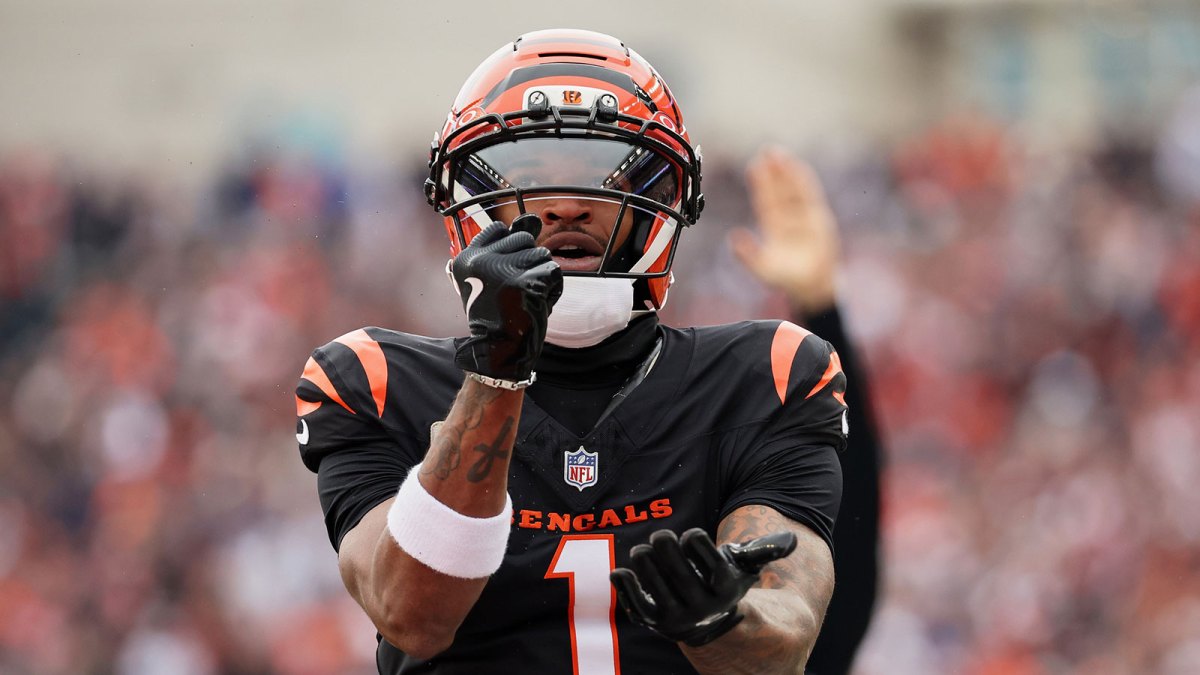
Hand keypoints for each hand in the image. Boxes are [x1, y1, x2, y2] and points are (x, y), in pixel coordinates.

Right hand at [450, 221, 562, 381]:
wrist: (498, 351)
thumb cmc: (498, 314)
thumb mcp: (494, 277)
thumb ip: (511, 245)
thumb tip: (531, 218)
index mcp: (466, 257)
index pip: (499, 229)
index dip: (510, 250)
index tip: (505, 275)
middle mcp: (481, 261)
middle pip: (523, 239)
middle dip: (528, 263)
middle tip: (516, 291)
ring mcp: (504, 271)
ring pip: (541, 254)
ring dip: (541, 276)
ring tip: (525, 298)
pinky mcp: (526, 283)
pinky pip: (553, 272)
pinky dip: (551, 290)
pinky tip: (535, 304)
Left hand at [610, 528, 797, 646]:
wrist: (715, 630)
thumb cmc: (727, 587)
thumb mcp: (746, 571)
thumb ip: (764, 551)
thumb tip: (791, 541)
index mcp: (726, 589)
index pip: (698, 545)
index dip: (693, 537)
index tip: (693, 541)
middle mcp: (702, 607)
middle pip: (673, 559)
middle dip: (664, 541)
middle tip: (662, 539)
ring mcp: (677, 618)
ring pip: (651, 575)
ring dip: (644, 557)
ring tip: (646, 553)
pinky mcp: (655, 625)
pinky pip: (634, 604)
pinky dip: (624, 585)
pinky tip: (621, 571)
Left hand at [730, 147, 840, 314]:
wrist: (813, 287)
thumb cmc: (788, 279)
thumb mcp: (763, 269)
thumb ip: (748, 255)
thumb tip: (733, 238)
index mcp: (775, 228)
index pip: (766, 201)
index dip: (761, 185)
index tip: (754, 166)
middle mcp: (790, 219)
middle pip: (781, 190)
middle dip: (774, 172)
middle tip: (766, 150)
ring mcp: (805, 217)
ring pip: (795, 190)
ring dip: (789, 172)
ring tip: (780, 154)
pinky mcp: (819, 219)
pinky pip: (811, 197)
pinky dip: (805, 182)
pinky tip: (799, 168)